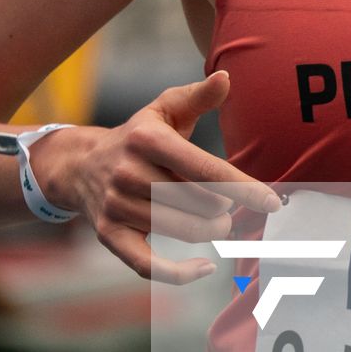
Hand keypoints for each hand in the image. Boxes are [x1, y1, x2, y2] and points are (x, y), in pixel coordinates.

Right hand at [35, 70, 280, 283]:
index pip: (205, 168)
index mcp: (147, 139)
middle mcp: (129, 173)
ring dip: (212, 231)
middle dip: (226, 209)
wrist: (80, 165)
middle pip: (199, 203)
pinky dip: (180, 273)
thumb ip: (198, 96)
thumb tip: (226, 78)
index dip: (242, 187)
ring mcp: (117, 206)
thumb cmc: (137, 136)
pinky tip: (205, 266)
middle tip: (230, 207)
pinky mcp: (110, 236)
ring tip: (219, 222)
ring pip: (182, 230)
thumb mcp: (164, 109)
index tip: (270, 202)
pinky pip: (148, 266)